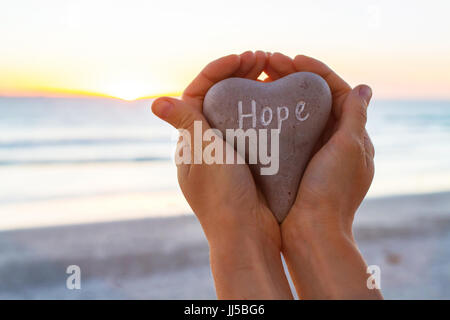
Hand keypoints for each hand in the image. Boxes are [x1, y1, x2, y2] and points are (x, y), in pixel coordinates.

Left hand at [152, 51, 292, 298]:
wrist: (246, 236)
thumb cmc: (223, 197)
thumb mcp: (204, 155)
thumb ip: (186, 124)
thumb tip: (156, 103)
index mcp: (190, 141)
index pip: (198, 92)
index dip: (218, 70)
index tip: (243, 58)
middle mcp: (206, 144)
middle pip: (218, 98)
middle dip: (238, 74)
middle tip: (263, 59)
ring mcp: (228, 152)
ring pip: (237, 111)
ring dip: (251, 88)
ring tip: (271, 72)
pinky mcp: (248, 161)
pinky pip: (253, 128)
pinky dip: (263, 110)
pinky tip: (278, 101)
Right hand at [265, 53, 381, 298]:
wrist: (312, 233)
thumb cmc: (331, 191)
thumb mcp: (349, 148)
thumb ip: (356, 116)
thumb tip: (364, 88)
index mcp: (351, 135)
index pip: (336, 90)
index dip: (315, 70)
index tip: (291, 59)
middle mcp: (332, 142)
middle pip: (313, 100)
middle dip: (292, 78)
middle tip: (267, 64)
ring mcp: (312, 154)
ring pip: (297, 114)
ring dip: (280, 95)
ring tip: (259, 81)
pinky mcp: (294, 165)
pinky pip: (285, 134)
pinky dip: (273, 118)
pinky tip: (255, 111)